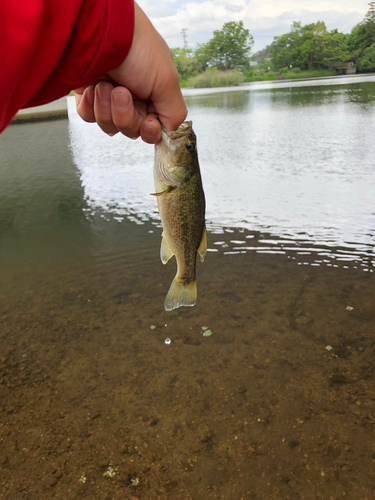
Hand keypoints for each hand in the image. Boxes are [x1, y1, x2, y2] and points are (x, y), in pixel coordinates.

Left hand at [74, 2, 186, 143]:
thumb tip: (171, 132)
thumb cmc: (138, 48)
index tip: (147, 122)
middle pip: (131, 130)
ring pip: (109, 126)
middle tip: (122, 92)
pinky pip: (89, 117)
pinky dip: (91, 105)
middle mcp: (133, 98)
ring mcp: (109, 97)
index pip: (153, 129)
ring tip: (106, 84)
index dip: (149, 131)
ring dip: (107, 107)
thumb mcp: (167, 82)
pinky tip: (92, 87)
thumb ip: (175, 113)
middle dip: (126, 115)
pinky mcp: (88, 96)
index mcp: (154, 95)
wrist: (101, 29)